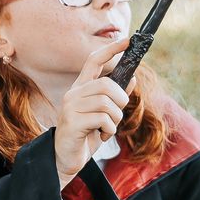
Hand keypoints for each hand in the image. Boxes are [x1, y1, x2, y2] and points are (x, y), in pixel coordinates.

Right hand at [54, 36, 129, 185]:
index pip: (94, 60)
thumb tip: (132, 78)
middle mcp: (73, 93)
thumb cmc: (86, 135)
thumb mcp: (104, 115)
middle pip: (106, 84)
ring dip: (115, 119)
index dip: (111, 49)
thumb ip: (115, 97)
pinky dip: (109, 130)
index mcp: (81, 88)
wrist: (66, 159)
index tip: (128, 40)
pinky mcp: (72, 122)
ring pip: (107, 103)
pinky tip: (100, 136)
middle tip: (117, 113)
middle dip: (120, 100)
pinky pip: (103, 119)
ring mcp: (71, 107)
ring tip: (107, 128)